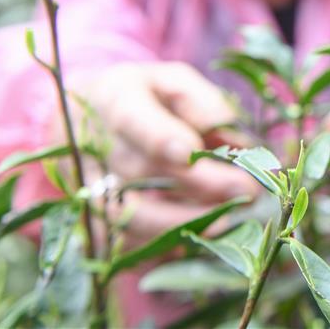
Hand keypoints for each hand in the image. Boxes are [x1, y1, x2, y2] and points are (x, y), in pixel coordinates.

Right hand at [57, 61, 258, 244]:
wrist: (83, 119)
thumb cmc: (144, 98)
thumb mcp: (173, 81)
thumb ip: (204, 104)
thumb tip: (235, 143)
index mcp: (114, 98)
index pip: (130, 118)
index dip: (158, 137)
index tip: (191, 152)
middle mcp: (93, 144)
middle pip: (139, 171)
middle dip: (197, 185)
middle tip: (245, 190)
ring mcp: (85, 186)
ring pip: (128, 215)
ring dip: (181, 223)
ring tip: (227, 221)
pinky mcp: (91, 220)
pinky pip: (123, 244)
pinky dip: (161, 247)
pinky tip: (197, 239)